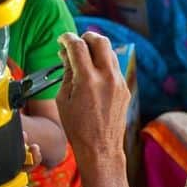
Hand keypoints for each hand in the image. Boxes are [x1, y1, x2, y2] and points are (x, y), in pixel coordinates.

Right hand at [55, 31, 130, 161]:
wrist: (100, 148)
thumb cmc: (77, 127)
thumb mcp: (62, 98)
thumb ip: (67, 71)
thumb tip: (67, 53)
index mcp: (88, 80)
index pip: (78, 45)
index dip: (67, 38)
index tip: (62, 40)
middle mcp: (107, 78)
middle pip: (100, 41)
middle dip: (87, 37)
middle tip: (76, 44)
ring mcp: (119, 83)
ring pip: (110, 52)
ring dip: (96, 50)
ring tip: (83, 60)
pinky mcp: (125, 89)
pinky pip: (114, 68)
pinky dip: (103, 64)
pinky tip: (93, 74)